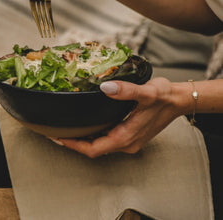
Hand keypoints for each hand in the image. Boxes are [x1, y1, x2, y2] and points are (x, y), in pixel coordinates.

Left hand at [54, 77, 180, 157]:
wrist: (178, 99)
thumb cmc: (164, 97)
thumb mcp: (147, 92)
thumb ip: (127, 90)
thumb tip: (105, 87)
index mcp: (126, 136)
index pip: (94, 149)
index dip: (74, 145)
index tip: (58, 137)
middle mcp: (126, 142)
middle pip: (94, 149)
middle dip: (75, 143)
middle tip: (57, 132)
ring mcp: (129, 140)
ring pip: (100, 145)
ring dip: (84, 139)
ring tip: (68, 128)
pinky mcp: (130, 134)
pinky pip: (107, 139)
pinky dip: (94, 134)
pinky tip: (88, 124)